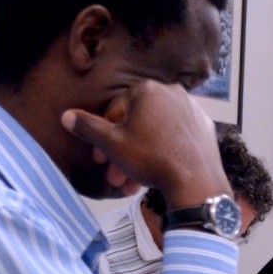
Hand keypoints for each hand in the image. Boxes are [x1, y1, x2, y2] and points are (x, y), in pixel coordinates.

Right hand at [61, 80, 229, 205]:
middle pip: (138, 124)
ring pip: (157, 133)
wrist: (196, 182)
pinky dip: (164, 151)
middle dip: (122, 152)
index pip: (115, 110)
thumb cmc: (150, 158)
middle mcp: (173, 93)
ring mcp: (193, 109)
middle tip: (115, 176)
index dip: (103, 136)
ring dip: (140, 157)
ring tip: (132, 184)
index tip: (99, 159)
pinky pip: (176, 137)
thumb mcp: (111, 144)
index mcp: (148, 90)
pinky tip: (157, 172)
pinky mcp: (206, 127)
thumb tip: (66, 115)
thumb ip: (87, 127)